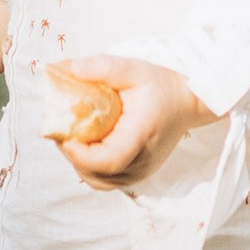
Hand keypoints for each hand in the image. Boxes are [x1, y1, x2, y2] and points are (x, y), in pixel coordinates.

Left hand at [40, 56, 214, 186]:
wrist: (188, 102)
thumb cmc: (162, 86)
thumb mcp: (135, 69)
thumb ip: (104, 67)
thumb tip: (71, 69)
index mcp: (141, 136)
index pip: (109, 160)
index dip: (81, 155)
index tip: (64, 136)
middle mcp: (142, 161)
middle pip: (98, 174)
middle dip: (72, 155)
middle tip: (60, 130)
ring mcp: (141, 172)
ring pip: (99, 182)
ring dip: (79, 164)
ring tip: (72, 138)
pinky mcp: (137, 174)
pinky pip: (106, 181)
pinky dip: (90, 169)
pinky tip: (86, 148)